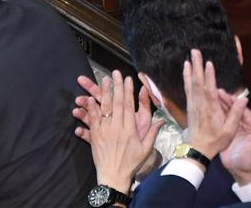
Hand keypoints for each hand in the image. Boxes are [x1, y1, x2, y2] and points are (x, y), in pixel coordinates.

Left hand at [77, 71, 161, 193]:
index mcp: (130, 129)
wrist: (113, 177)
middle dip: (116, 86)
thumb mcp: (146, 149)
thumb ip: (153, 132)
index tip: (128, 79)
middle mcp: (117, 128)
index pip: (129, 105)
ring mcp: (105, 132)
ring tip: (102, 80)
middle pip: (116, 103)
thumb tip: (162, 120)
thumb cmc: (131, 163)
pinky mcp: (95, 137)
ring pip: (103, 109)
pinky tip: (89, 99)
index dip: (128, 91)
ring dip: (103, 93)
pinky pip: (92, 120)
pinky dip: (90, 109)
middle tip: (115, 73)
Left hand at [183, 49, 249, 159]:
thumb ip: (236, 114)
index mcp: (211, 109)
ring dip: (190, 71)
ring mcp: (194, 105)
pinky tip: (186, 72)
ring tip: (188, 58)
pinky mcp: (190, 107)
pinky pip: (187, 90)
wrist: (197, 151)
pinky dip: (186, 79)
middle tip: (195, 52)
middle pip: (198, 83)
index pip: (209, 90)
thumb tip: (244, 98)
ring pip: (191, 85)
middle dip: (197, 66)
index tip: (209, 63)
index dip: (209, 76)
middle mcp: (200, 105)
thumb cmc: (215, 141)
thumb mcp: (229, 131)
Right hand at [217, 90, 250, 186]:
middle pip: (234, 110)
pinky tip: (208, 108)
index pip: (244, 112)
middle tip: (218, 92)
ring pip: (227, 114)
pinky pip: (220, 122)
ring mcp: (233, 128)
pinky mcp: (225, 133)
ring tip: (211, 96)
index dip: (237, 104)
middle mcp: (242, 124)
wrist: (241, 170)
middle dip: (227, 101)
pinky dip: (214, 115)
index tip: (230, 95)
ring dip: (220, 105)